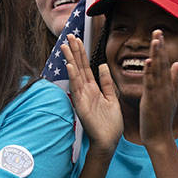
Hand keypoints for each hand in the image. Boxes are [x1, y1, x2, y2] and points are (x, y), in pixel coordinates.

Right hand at [61, 34, 122, 150]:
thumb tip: (103, 65)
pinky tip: (70, 65)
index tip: (77, 39)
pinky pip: (77, 88)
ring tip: (64, 45)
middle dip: (74, 51)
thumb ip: (106, 83)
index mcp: (93, 89)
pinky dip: (74, 76)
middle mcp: (85, 91)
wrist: (108, 142)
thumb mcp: (112, 98)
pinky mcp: (81, 105)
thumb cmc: (110, 124)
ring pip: (76, 74)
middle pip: (79, 67)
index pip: (86, 67)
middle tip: (69, 36)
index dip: (81, 52)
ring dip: (70, 59)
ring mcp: (82, 97)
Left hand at [138, 30, 177, 148]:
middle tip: (158, 30)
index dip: (162, 48)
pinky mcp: (152, 99)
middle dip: (160, 46)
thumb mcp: (170, 95)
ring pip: (157, 70)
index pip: (165, 62)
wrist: (160, 136)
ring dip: (156, 54)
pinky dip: (149, 72)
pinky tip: (147, 61)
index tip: (160, 34)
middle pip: (163, 63)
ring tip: (155, 40)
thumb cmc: (162, 116)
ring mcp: (159, 92)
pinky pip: (150, 83)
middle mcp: (165, 86)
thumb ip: (174, 79)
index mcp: (168, 84)